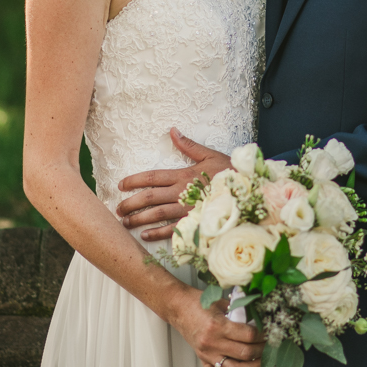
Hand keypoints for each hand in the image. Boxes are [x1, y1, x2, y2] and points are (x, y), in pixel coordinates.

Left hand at [116, 128, 230, 239]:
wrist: (249, 191)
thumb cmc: (230, 172)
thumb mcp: (210, 155)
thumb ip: (189, 145)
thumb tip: (173, 130)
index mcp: (183, 175)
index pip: (152, 177)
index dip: (134, 181)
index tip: (120, 185)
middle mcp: (181, 192)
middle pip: (150, 197)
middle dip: (131, 203)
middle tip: (117, 208)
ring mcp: (187, 209)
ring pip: (157, 214)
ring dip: (139, 219)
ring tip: (125, 222)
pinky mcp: (195, 223)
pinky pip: (172, 230)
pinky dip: (157, 234)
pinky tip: (145, 235)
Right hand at [170, 289, 264, 366]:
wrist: (177, 307)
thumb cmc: (197, 302)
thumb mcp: (220, 302)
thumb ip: (238, 311)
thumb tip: (258, 318)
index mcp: (218, 325)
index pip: (248, 335)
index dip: (262, 335)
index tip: (270, 332)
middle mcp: (212, 342)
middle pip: (244, 353)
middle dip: (261, 350)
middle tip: (270, 345)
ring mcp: (207, 353)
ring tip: (262, 361)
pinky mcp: (202, 359)